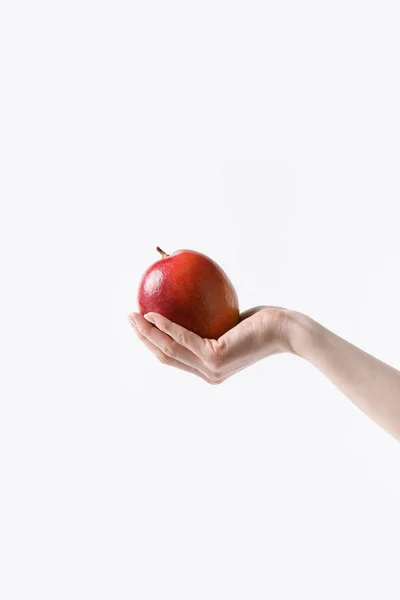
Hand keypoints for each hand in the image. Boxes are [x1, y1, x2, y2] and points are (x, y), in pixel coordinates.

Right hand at [128, 306, 291, 384]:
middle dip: (142, 338)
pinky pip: (183, 338)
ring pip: (168, 350)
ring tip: (133, 314)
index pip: (173, 359)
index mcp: (209, 370)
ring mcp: (211, 369)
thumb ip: (209, 320)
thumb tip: (188, 300)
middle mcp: (208, 374)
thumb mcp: (229, 322)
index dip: (152, 343)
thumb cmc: (262, 322)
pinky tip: (152, 313)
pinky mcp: (215, 358)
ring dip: (147, 332)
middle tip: (129, 318)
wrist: (285, 330)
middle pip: (164, 356)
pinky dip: (165, 326)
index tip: (139, 325)